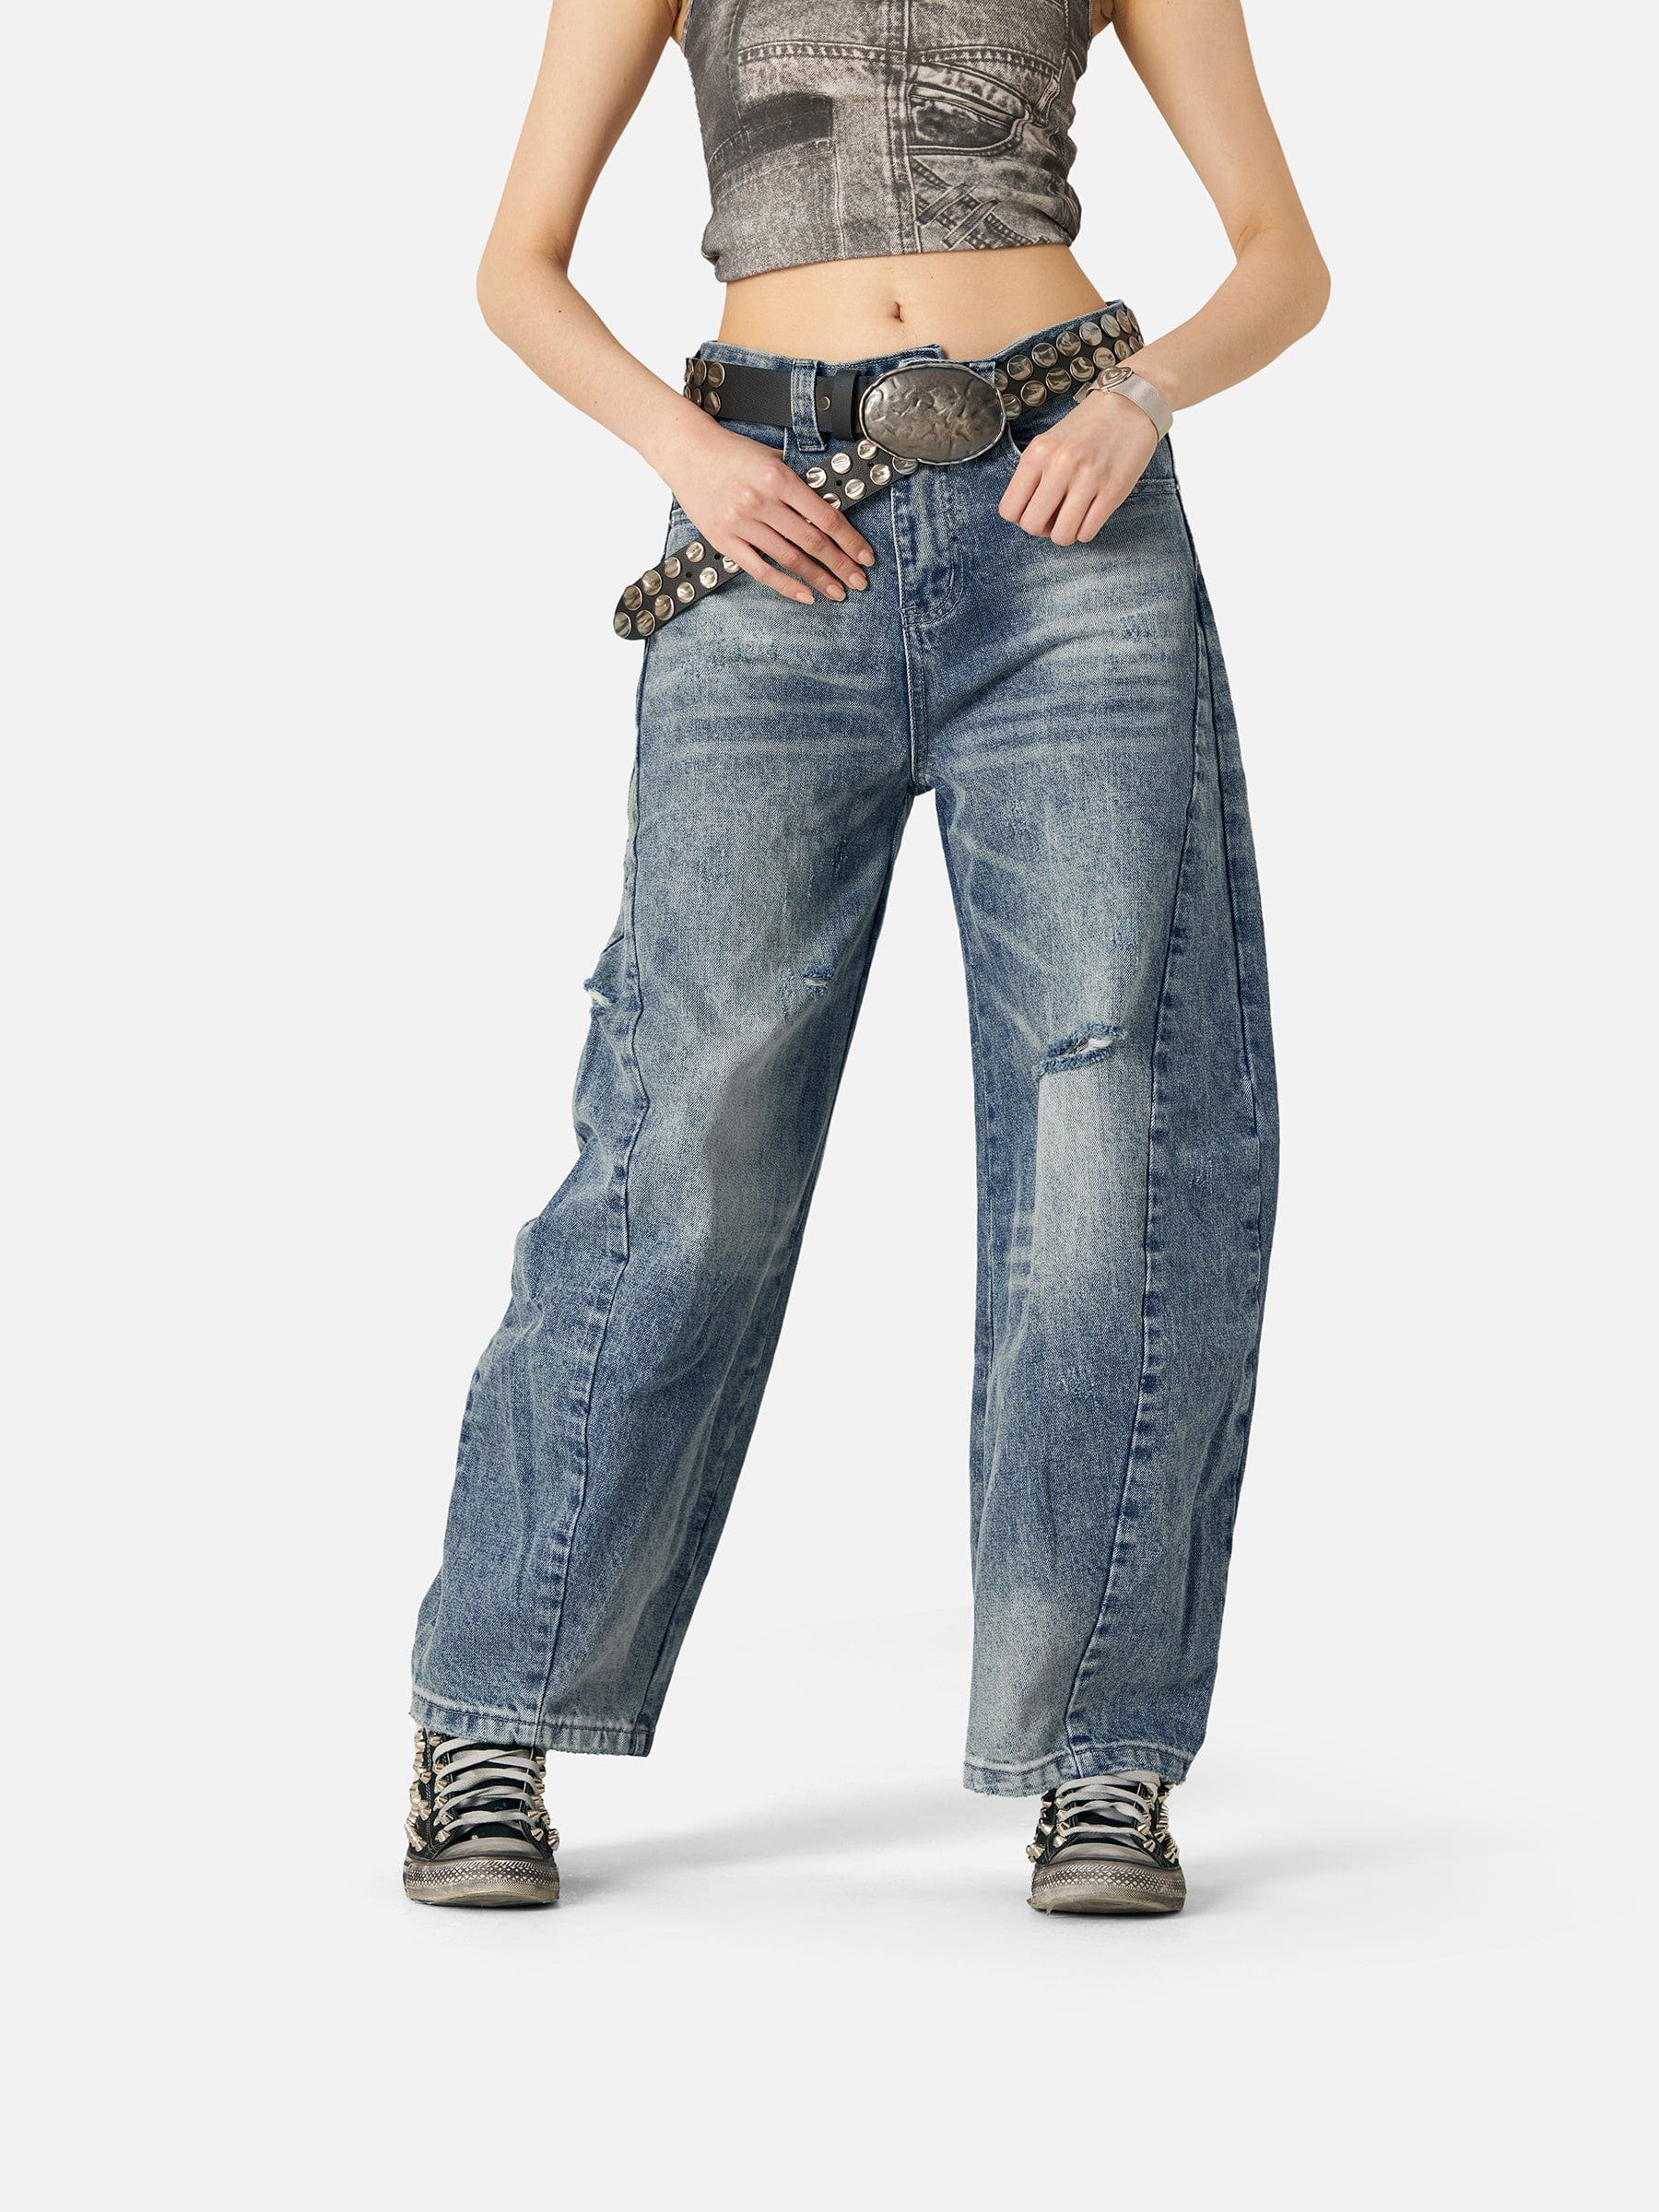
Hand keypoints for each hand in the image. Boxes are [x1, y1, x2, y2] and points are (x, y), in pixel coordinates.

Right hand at [658, 414, 875, 603]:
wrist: (687, 451)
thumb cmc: (730, 452)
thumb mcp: (771, 458)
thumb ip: (797, 485)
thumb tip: (826, 512)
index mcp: (778, 478)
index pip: (825, 516)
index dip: (849, 540)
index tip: (865, 556)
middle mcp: (761, 502)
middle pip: (812, 542)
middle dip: (840, 565)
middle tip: (859, 581)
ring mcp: (742, 524)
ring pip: (790, 559)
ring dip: (818, 579)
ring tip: (837, 591)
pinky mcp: (725, 540)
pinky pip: (761, 570)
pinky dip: (786, 585)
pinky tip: (805, 595)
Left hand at [998, 390, 1158, 544]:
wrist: (1129, 406)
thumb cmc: (1086, 428)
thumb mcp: (1049, 443)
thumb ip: (1034, 476)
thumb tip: (1028, 515)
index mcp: (1037, 454)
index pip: (1009, 510)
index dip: (1021, 517)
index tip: (1035, 509)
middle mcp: (1059, 466)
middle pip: (1032, 526)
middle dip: (1042, 528)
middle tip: (1055, 515)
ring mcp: (1087, 479)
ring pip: (1061, 536)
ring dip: (1066, 532)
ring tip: (1074, 515)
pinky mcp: (1113, 491)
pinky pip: (1087, 534)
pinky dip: (1087, 529)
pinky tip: (1091, 511)